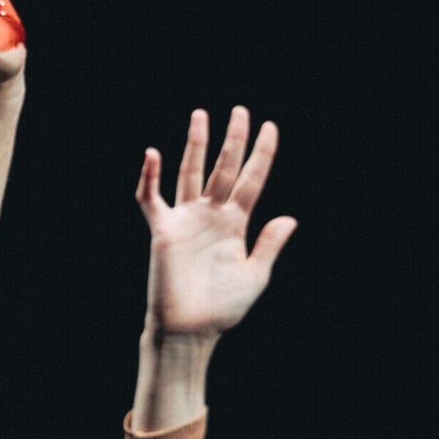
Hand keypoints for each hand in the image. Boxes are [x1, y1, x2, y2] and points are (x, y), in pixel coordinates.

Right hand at [136, 107, 296, 339]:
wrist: (190, 328)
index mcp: (237, 224)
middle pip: (224, 168)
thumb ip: (269, 244)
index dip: (262, 154)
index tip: (270, 127)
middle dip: (233, 139)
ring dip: (195, 144)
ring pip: (191, 173)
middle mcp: (212, 216)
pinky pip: (151, 199)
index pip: (252, 180)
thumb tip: (289, 217)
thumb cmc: (222, 308)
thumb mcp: (255, 276)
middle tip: (240, 110)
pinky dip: (150, 178)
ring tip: (201, 115)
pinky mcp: (163, 230)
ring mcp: (186, 220)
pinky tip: (152, 155)